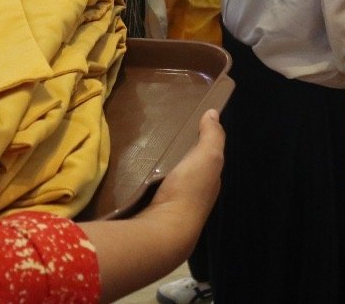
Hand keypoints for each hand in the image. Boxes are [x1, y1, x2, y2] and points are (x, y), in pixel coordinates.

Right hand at [79, 110, 224, 301]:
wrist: (163, 231)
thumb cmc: (189, 191)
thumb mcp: (207, 157)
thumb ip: (212, 136)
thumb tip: (213, 113)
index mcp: (207, 183)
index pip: (205, 158)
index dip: (198, 143)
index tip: (182, 125)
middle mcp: (192, 195)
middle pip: (183, 169)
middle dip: (173, 155)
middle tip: (154, 133)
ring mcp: (170, 206)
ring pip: (164, 180)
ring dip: (155, 168)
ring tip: (137, 148)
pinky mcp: (149, 212)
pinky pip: (147, 190)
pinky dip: (141, 180)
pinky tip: (130, 170)